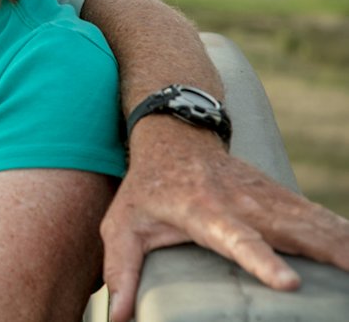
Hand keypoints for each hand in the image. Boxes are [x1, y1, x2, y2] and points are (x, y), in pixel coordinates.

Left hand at [100, 118, 348, 321]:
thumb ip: (121, 271)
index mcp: (205, 213)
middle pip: (296, 234)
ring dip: (344, 248)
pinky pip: (324, 219)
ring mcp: (269, 200)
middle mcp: (245, 205)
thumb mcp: (122, 226)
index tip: (289, 283)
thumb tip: (117, 319)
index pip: (238, 240)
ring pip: (318, 225)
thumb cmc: (146, 190)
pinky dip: (345, 236)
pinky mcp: (285, 199)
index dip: (262, 261)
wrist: (175, 138)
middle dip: (331, 258)